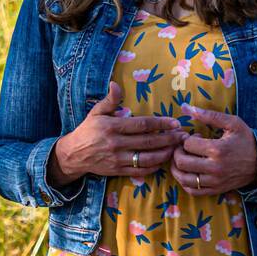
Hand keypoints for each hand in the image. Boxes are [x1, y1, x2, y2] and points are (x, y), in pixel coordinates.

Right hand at [49, 80, 185, 184]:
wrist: (73, 155)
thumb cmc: (87, 131)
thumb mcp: (96, 113)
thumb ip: (109, 100)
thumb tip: (116, 84)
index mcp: (112, 127)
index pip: (142, 125)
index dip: (160, 124)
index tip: (174, 123)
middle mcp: (116, 143)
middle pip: (148, 142)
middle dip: (168, 139)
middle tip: (183, 136)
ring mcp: (117, 159)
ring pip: (146, 158)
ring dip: (164, 154)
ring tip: (176, 149)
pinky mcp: (117, 170)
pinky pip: (139, 171)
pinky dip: (153, 168)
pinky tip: (162, 162)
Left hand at [170, 103, 256, 195]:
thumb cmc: (246, 140)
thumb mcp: (232, 123)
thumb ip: (209, 115)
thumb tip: (185, 107)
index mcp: (218, 149)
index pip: (187, 145)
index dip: (187, 138)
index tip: (194, 137)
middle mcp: (215, 168)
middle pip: (181, 162)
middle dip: (178, 152)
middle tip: (185, 148)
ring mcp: (215, 181)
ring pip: (183, 178)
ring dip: (177, 168)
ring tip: (183, 159)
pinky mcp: (216, 190)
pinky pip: (193, 191)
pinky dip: (185, 182)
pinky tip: (188, 173)